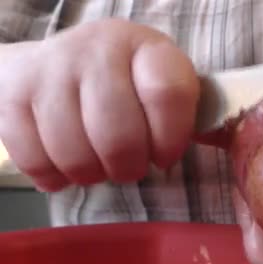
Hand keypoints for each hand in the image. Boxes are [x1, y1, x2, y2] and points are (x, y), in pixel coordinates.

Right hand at [0, 19, 198, 190]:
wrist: (61, 62)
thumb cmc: (128, 85)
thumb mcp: (164, 85)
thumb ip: (184, 114)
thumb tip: (202, 148)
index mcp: (147, 48)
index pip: (167, 96)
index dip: (170, 139)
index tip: (165, 155)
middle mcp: (98, 50)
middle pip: (118, 136)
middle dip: (128, 167)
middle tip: (129, 167)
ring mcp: (52, 69)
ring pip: (75, 154)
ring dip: (91, 174)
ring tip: (98, 165)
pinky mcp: (14, 94)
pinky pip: (35, 159)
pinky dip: (54, 175)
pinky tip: (65, 164)